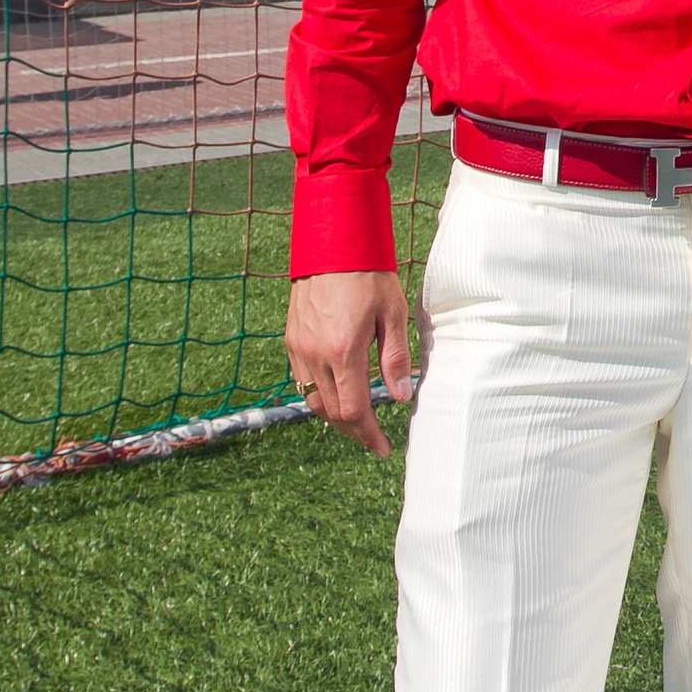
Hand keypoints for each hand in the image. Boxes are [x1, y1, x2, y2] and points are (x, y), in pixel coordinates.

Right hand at [285, 270, 415, 455]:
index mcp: (342, 352)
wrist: (332, 244)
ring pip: (313, 400)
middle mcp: (314, 355)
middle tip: (373, 438)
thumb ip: (395, 358)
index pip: (353, 411)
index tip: (383, 447)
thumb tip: (400, 398)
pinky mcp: (291, 339)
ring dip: (335, 416)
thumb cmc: (369, 275)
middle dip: (354, 430)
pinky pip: (301, 380)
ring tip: (358, 420)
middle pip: (331, 413)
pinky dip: (319, 394)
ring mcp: (298, 347)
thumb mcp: (393, 313)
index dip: (369, 435)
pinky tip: (338, 392)